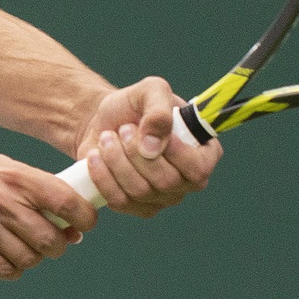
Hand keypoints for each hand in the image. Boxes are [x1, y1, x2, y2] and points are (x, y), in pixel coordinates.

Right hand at [0, 156, 98, 279]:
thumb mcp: (0, 170)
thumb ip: (36, 189)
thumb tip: (72, 221)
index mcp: (15, 177)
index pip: (65, 200)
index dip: (83, 217)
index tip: (84, 225)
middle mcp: (2, 201)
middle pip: (51, 239)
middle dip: (56, 246)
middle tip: (50, 242)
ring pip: (30, 259)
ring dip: (30, 258)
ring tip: (19, 247)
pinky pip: (7, 270)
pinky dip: (10, 269)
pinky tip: (1, 256)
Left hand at [71, 76, 222, 216]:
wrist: (102, 123)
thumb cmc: (133, 106)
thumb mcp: (150, 91)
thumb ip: (159, 110)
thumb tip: (154, 146)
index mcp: (203, 152)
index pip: (199, 168)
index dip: (175, 154)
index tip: (148, 130)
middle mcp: (187, 180)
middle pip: (167, 181)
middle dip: (136, 152)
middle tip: (123, 129)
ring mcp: (163, 197)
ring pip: (141, 192)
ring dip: (117, 161)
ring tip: (107, 138)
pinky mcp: (137, 207)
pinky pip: (120, 201)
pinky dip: (103, 177)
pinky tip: (95, 157)